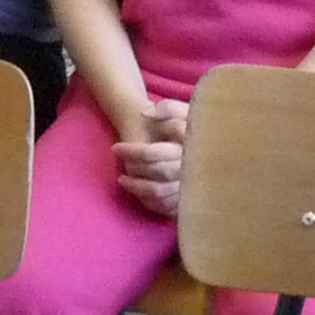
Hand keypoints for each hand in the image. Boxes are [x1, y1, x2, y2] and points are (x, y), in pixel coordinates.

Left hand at [114, 97, 187, 219]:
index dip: (131, 151)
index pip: (152, 153)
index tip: (115, 148)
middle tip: (120, 168)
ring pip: (159, 193)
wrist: (200, 142)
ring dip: (137, 188)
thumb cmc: (185, 123)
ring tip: (123, 181)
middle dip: (134, 170)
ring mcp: (192, 187)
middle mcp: (193, 168)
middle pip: (157, 173)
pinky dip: (150, 202)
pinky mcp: (190, 201)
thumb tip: (146, 113)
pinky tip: (140, 194)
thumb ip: (166, 108)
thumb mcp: (180, 109)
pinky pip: (167, 207)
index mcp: (190, 146)